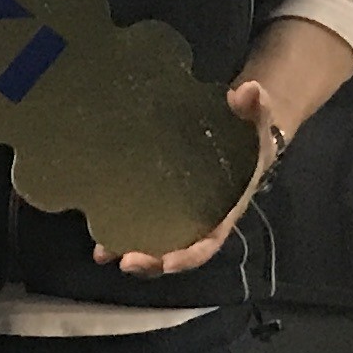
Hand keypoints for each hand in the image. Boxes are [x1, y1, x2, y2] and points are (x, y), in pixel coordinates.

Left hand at [91, 76, 289, 277]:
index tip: (168, 262)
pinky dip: (117, 231)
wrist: (240, 130)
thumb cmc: (250, 132)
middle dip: (151, 263)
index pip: (207, 244)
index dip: (188, 257)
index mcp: (225, 212)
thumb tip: (249, 90)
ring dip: (126, 251)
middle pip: (175, 253)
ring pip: (153, 244)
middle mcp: (199, 220)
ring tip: (101, 253)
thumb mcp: (258, 120)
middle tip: (124, 261)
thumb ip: (257, 108)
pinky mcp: (159, 203)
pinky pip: (139, 222)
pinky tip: (95, 234)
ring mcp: (177, 215)